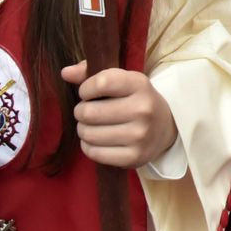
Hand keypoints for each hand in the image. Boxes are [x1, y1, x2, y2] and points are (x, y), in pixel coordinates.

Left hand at [62, 61, 178, 167]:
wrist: (165, 127)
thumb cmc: (135, 99)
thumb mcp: (122, 80)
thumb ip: (91, 73)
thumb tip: (65, 72)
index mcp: (140, 84)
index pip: (101, 83)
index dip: (86, 89)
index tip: (88, 93)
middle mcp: (143, 110)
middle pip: (89, 112)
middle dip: (81, 112)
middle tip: (87, 112)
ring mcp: (140, 136)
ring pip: (89, 134)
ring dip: (83, 130)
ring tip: (91, 126)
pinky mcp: (134, 157)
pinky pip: (94, 153)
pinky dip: (88, 147)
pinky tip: (96, 140)